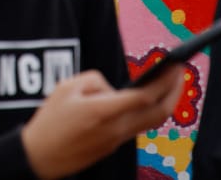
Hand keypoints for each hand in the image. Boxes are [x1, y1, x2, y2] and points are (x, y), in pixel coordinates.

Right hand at [20, 69, 182, 178]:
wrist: (41, 156)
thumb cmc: (50, 121)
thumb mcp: (65, 88)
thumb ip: (93, 80)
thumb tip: (112, 87)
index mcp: (104, 112)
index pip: (144, 97)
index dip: (164, 80)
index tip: (173, 64)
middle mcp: (116, 128)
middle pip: (159, 113)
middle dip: (174, 90)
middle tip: (179, 71)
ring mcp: (117, 140)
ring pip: (152, 122)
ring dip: (165, 101)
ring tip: (168, 83)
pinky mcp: (113, 145)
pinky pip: (137, 126)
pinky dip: (148, 110)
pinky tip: (145, 98)